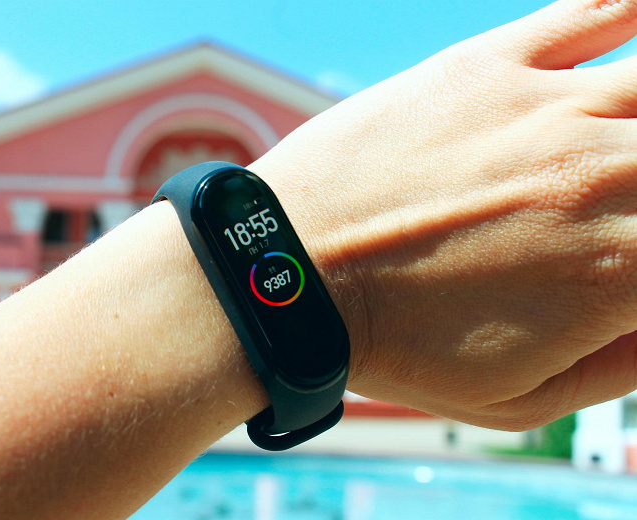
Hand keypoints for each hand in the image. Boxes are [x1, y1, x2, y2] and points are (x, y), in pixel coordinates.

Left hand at [252, 0, 636, 430]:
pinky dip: (628, 13)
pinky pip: (595, 8)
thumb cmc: (394, 346)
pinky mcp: (487, 65)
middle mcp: (605, 172)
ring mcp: (547, 106)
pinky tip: (632, 32)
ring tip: (618, 150)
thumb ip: (622, 365)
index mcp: (623, 267)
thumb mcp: (518, 399)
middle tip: (621, 207)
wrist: (290, 275)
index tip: (631, 258)